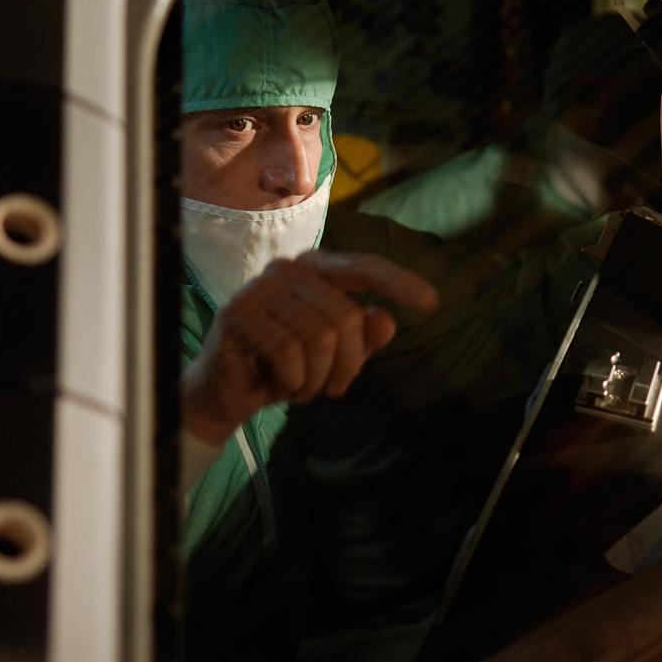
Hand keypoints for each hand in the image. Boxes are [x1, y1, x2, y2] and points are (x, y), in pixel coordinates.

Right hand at [182, 250, 438, 445]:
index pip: (364, 267)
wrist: (228, 394)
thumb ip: (364, 337)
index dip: (398, 283)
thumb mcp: (336, 357)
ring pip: (321, 337)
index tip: (433, 303)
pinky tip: (280, 386)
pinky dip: (294, 382)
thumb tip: (386, 319)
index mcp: (315, 270)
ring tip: (304, 387)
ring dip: (319, 378)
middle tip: (336, 390)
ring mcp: (260, 289)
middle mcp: (288, 269)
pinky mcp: (238, 315)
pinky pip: (289, 353)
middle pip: (346, 317)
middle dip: (349, 365)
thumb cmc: (287, 369)